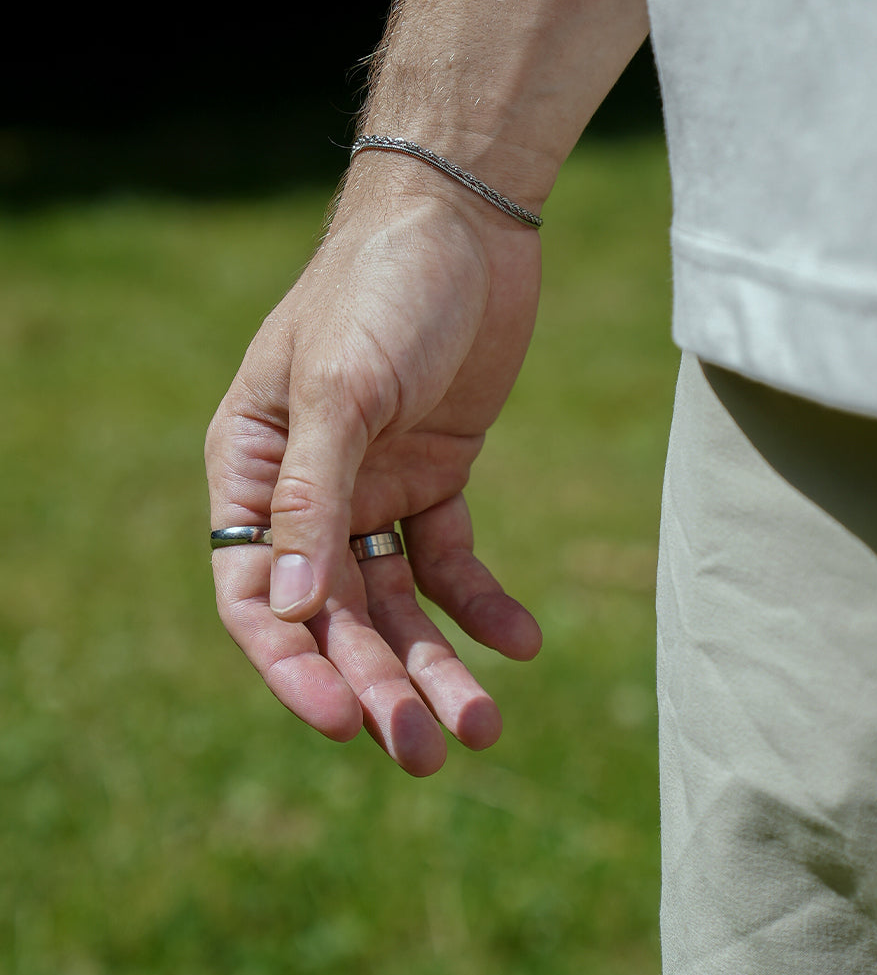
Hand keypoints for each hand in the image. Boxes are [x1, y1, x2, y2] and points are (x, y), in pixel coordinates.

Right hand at [205, 161, 542, 774]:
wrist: (465, 223)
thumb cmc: (382, 288)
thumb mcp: (343, 387)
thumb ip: (315, 497)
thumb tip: (293, 612)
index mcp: (254, 471)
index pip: (258, 595)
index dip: (294, 666)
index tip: (345, 719)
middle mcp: (309, 493)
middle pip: (338, 616)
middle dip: (378, 684)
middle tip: (424, 751)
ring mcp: (375, 490)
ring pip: (399, 603)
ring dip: (435, 664)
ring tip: (482, 727)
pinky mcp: (437, 478)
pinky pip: (453, 559)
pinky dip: (484, 603)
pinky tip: (523, 643)